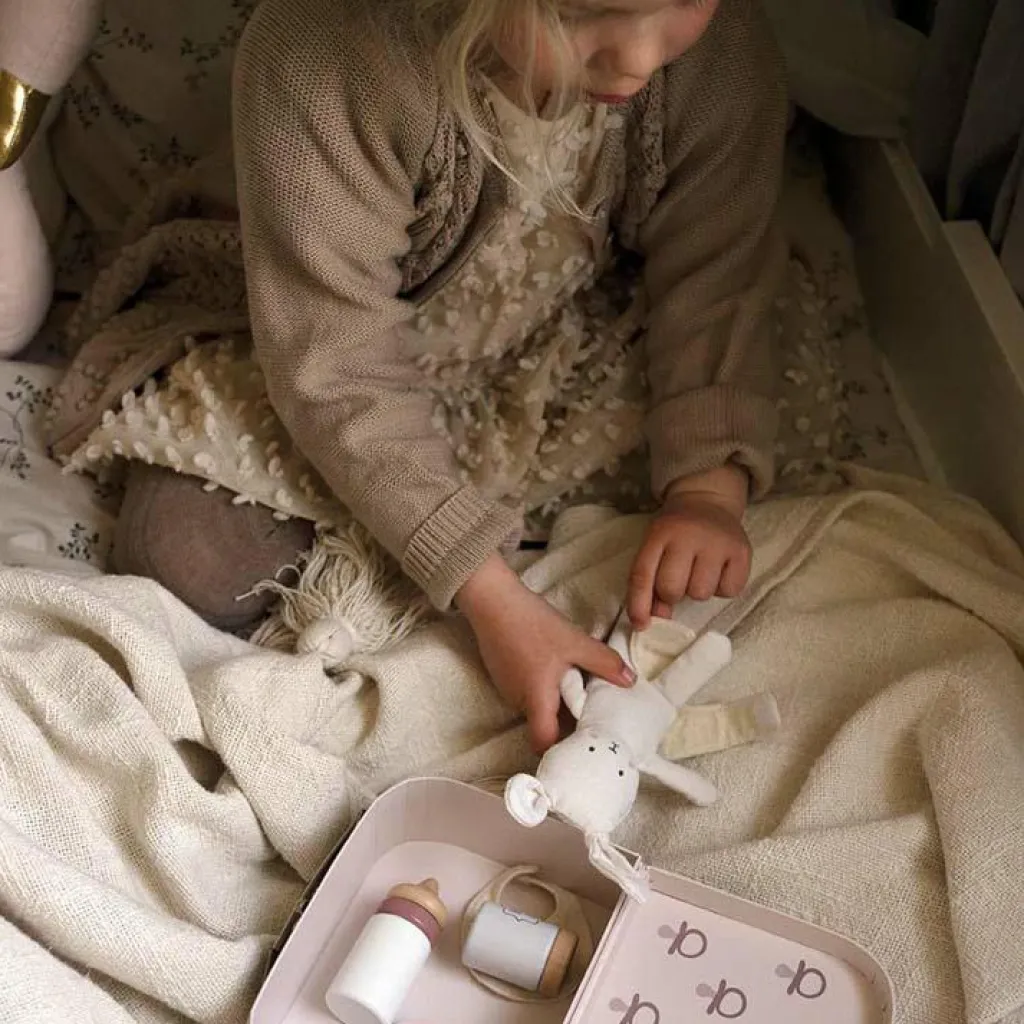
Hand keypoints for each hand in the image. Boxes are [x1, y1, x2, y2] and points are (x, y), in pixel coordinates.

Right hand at [457, 555, 634, 752]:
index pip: (543, 743)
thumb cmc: (533, 624)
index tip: (584, 742)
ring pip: (536, 705)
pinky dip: (543, 686)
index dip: (562, 749)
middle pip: (543, 724)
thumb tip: (630, 682)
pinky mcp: (503, 673)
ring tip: (579, 684)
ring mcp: (508, 687)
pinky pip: (527, 690)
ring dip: (555, 700)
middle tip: (593, 709)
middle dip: (567, 721)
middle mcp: (518, 701)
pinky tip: (556, 666)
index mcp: (536, 700)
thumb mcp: (574, 642)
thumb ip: (603, 663)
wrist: (492, 599)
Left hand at [628, 466, 751, 629]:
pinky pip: (729, 591)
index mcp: (659, 533)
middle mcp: (688, 535)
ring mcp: (717, 542)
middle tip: (679, 580)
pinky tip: (718, 571)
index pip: (642, 574)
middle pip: (672, 588)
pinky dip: (722, 588)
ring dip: (697, 591)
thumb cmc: (675, 532)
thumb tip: (654, 618)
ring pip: (701, 593)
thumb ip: (649, 580)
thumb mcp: (656, 547)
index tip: (640, 624)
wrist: (707, 501)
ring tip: (699, 572)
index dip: (638, 604)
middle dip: (671, 594)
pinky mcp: (742, 551)